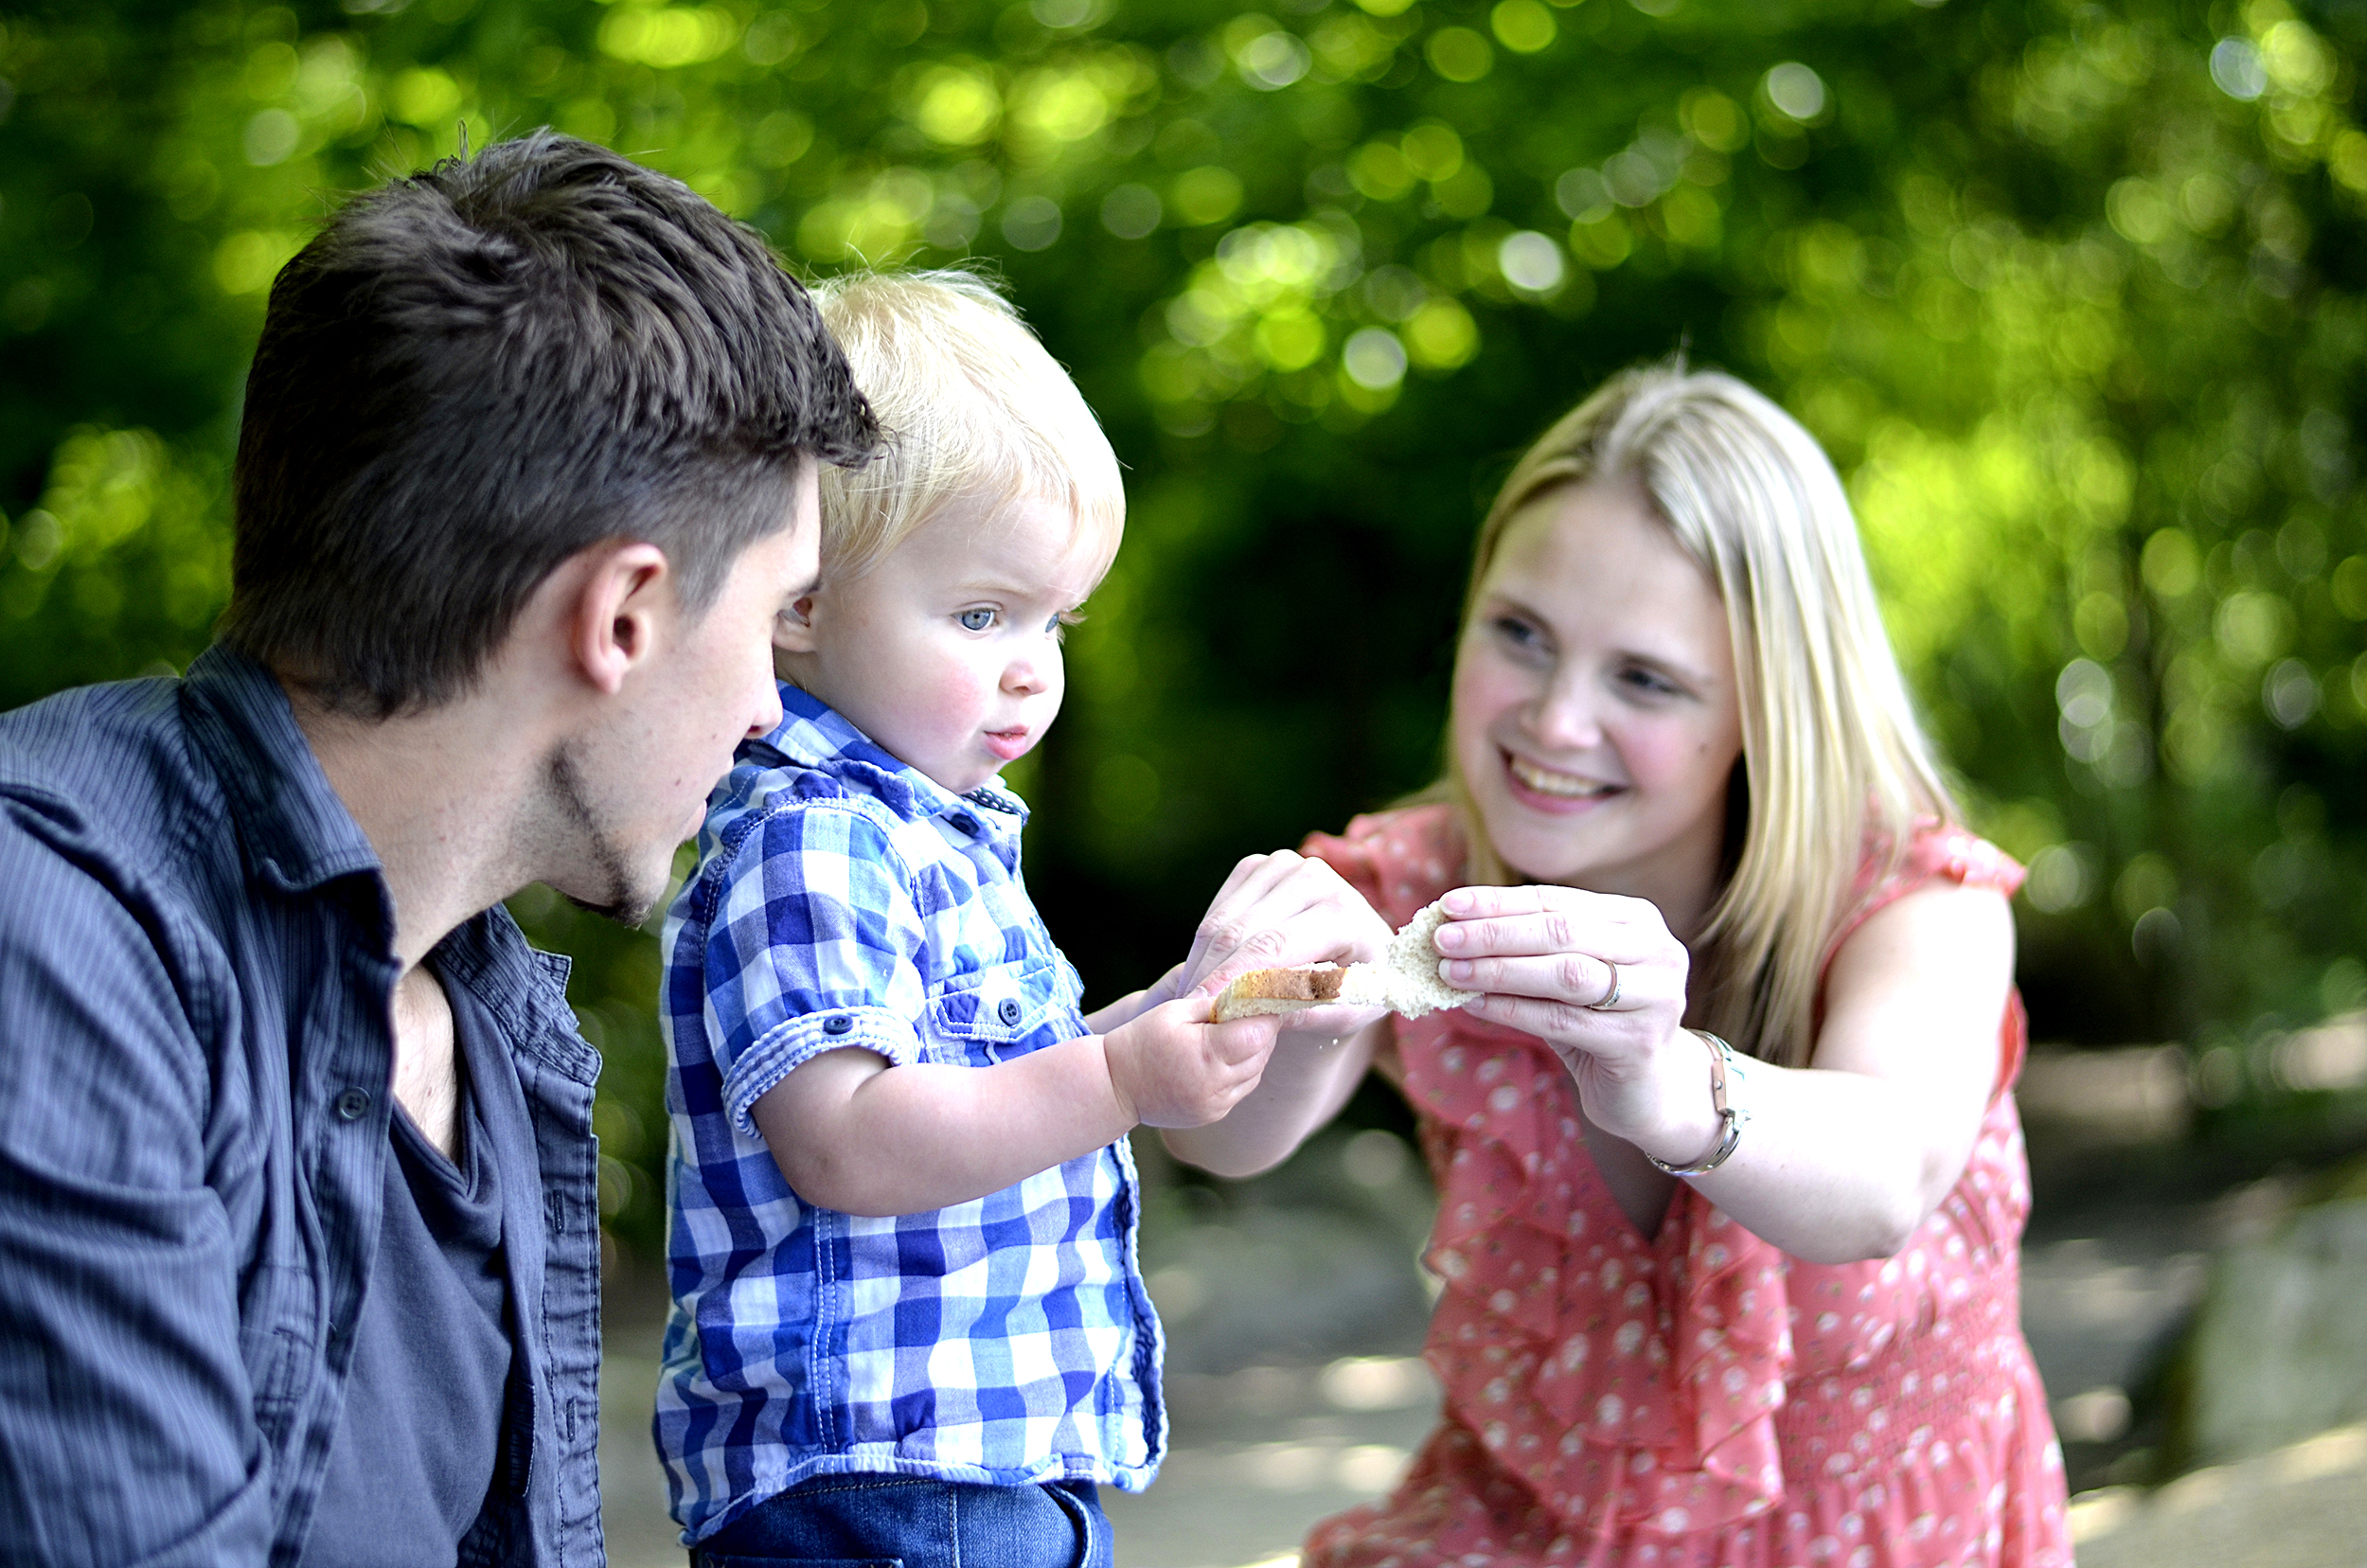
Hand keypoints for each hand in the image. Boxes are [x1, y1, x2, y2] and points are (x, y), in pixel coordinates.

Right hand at [1101, 995, 1285, 1128]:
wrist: (1115, 1086)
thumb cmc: (1142, 1040)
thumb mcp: (1173, 1011)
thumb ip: (1212, 1003)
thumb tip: (1245, 995)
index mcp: (1206, 1053)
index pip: (1258, 1032)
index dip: (1265, 1014)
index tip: (1262, 1000)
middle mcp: (1215, 1084)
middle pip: (1262, 1053)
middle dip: (1262, 1031)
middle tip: (1252, 1013)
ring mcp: (1216, 1104)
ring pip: (1256, 1073)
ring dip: (1254, 1052)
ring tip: (1237, 1034)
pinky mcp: (1214, 1114)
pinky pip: (1241, 1089)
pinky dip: (1242, 1072)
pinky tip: (1225, 1057)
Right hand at [1179, 850, 1394, 1035]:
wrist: (1358, 954)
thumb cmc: (1354, 991)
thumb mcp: (1344, 1015)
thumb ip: (1306, 1012)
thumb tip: (1256, 1008)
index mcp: (1344, 913)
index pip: (1275, 946)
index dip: (1234, 977)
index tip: (1205, 1009)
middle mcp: (1315, 877)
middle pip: (1242, 931)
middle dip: (1210, 975)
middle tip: (1190, 1014)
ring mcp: (1284, 865)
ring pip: (1221, 921)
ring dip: (1201, 963)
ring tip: (1193, 1002)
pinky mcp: (1258, 866)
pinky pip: (1216, 909)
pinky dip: (1204, 945)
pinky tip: (1203, 975)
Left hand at [1431, 884, 1718, 1161]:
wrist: (1648, 1089)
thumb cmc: (1597, 1020)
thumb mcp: (1567, 974)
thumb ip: (1529, 948)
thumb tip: (1453, 929)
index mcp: (1636, 918)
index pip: (1557, 901)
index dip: (1500, 902)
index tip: (1449, 905)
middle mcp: (1655, 950)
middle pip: (1562, 932)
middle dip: (1495, 934)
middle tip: (1442, 939)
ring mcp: (1654, 996)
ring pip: (1565, 975)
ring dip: (1500, 970)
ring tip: (1451, 971)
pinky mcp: (1639, 1042)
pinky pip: (1563, 1021)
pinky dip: (1513, 1010)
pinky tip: (1475, 1005)